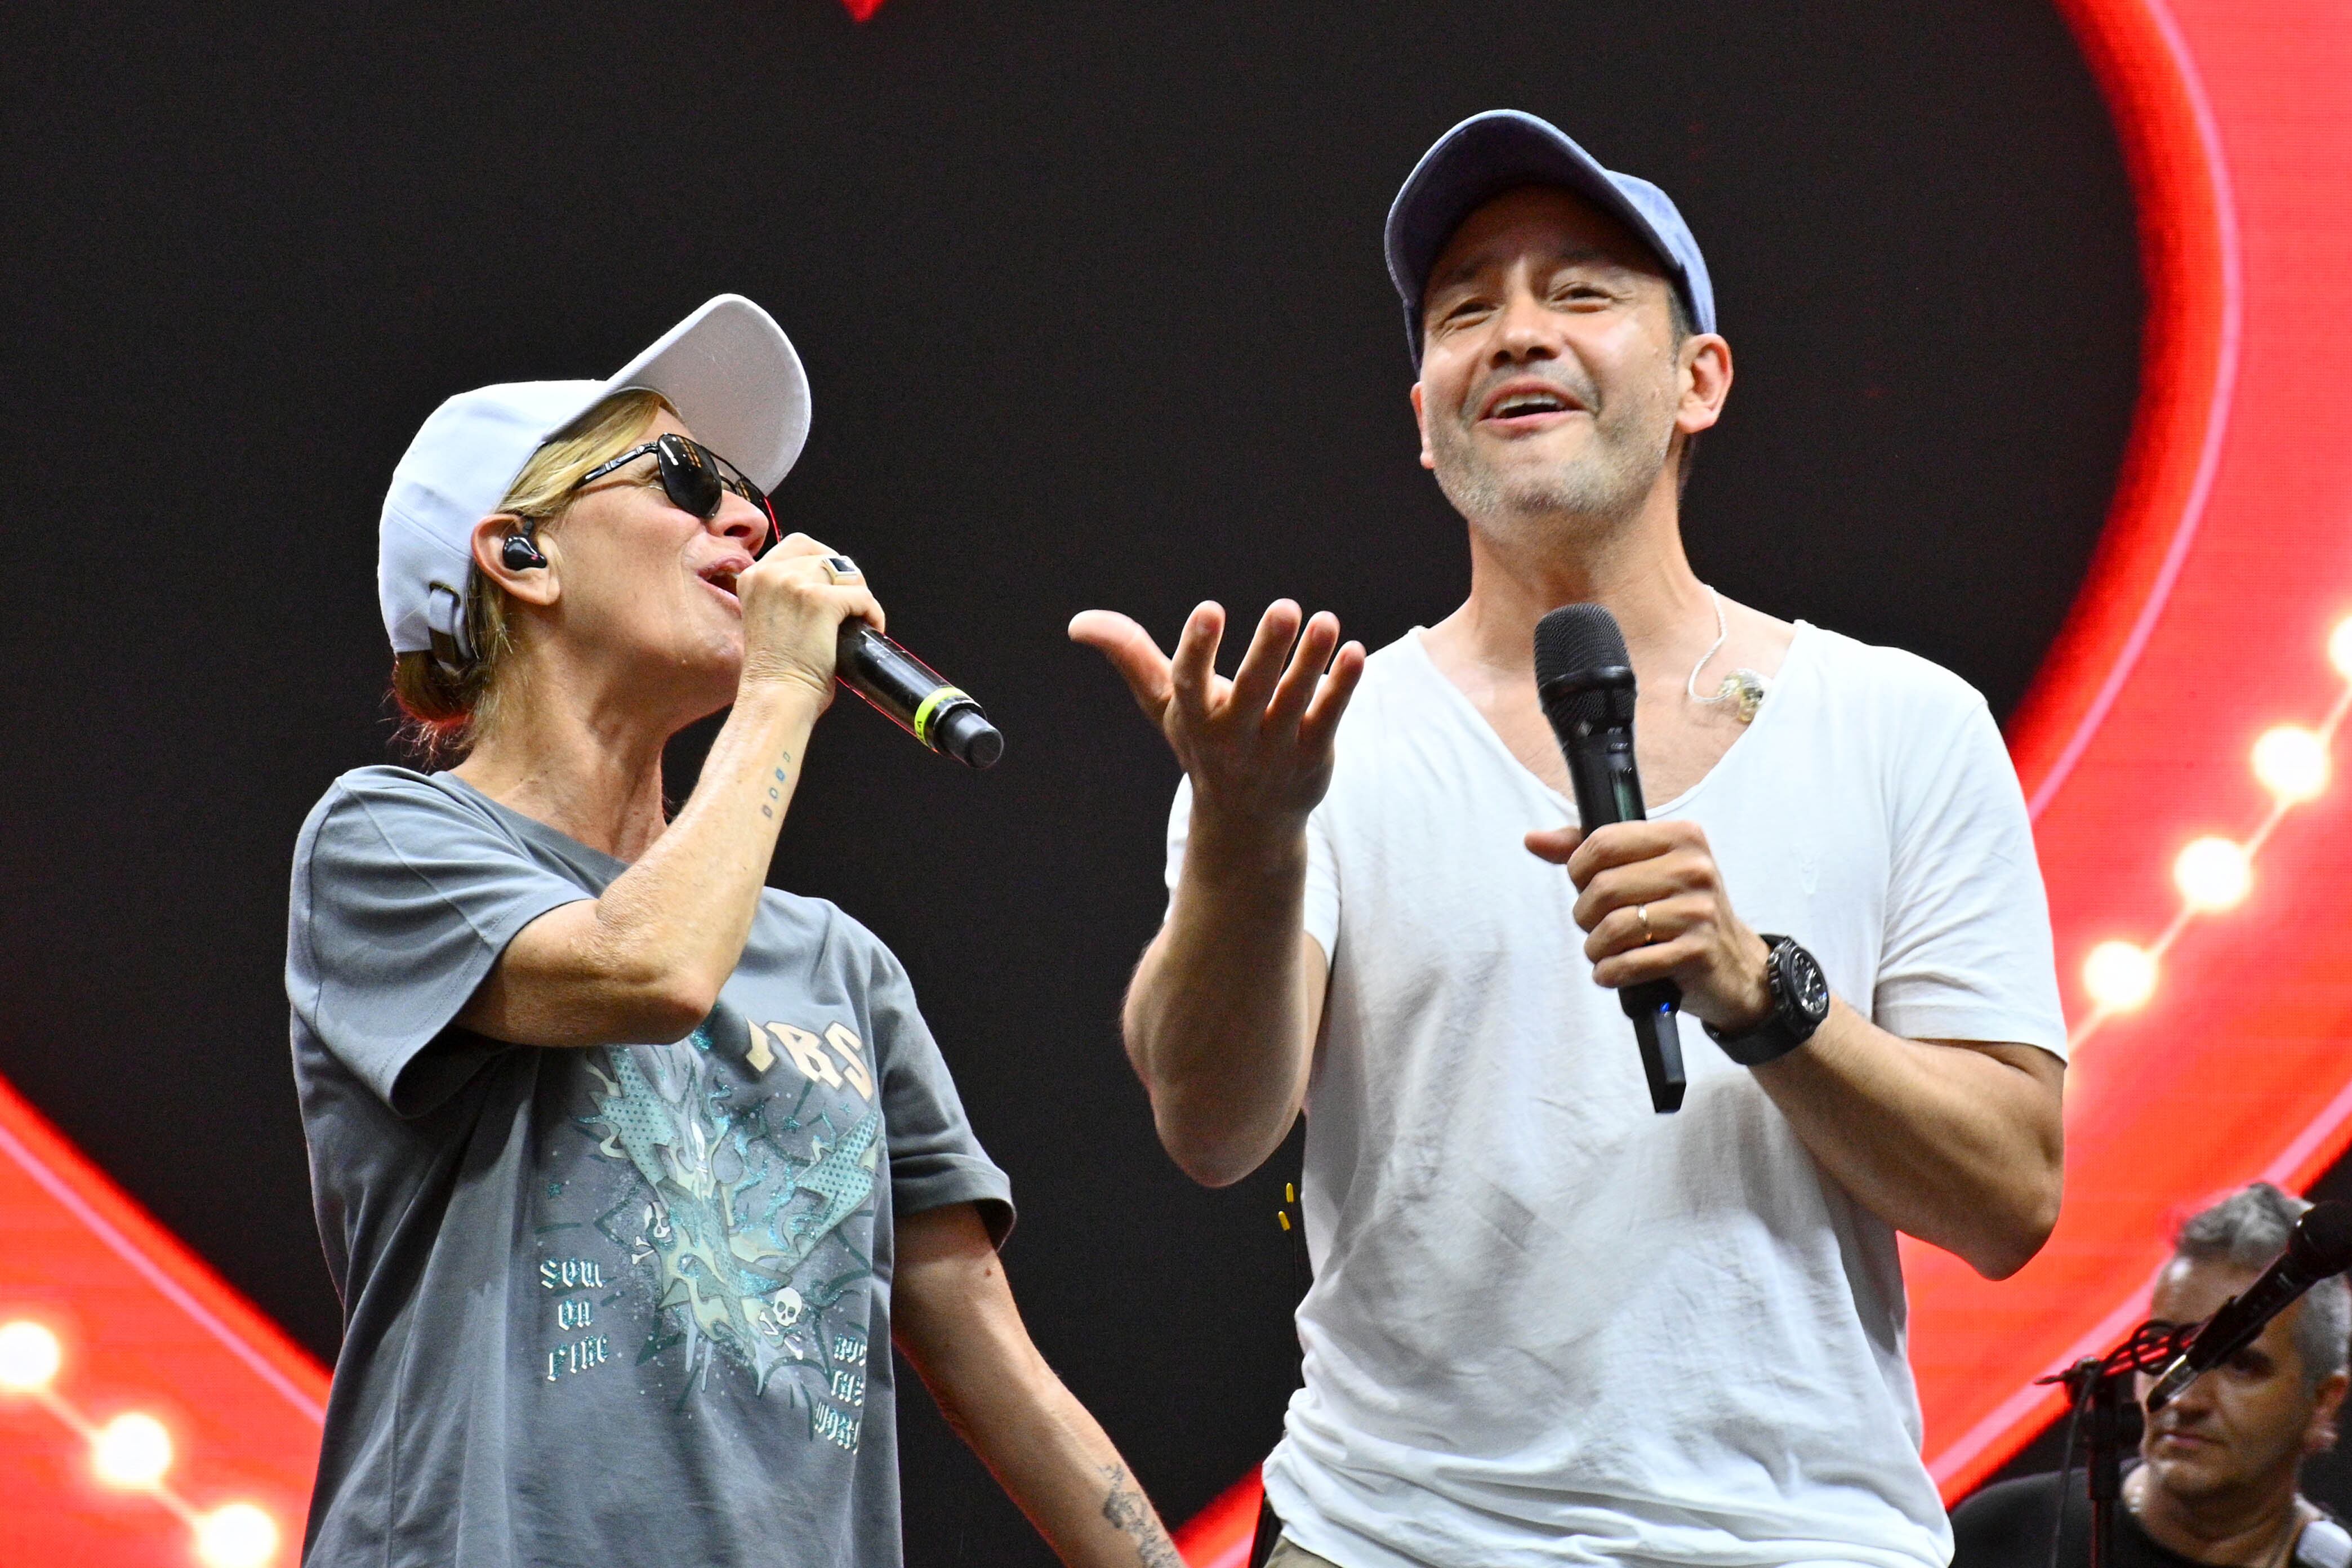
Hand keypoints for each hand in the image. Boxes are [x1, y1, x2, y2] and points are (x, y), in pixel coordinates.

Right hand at [735, 534, 882, 699]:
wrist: (775, 697)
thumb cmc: (775, 672)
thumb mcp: (770, 619)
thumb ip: (787, 597)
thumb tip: (828, 588)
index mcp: (754, 577)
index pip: (798, 544)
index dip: (824, 560)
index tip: (836, 584)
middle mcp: (770, 574)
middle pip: (825, 555)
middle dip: (846, 577)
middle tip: (853, 604)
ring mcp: (794, 584)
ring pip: (846, 573)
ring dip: (860, 594)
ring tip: (862, 618)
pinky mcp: (821, 601)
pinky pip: (862, 596)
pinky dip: (873, 613)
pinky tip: (872, 629)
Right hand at [1070, 601, 1364, 832]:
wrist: (1248, 823)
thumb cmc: (1205, 745)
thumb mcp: (1166, 705)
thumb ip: (1131, 657)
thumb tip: (1078, 623)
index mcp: (1195, 718)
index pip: (1191, 682)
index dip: (1198, 647)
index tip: (1209, 608)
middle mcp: (1234, 736)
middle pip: (1251, 691)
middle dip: (1267, 650)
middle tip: (1285, 606)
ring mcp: (1276, 747)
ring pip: (1294, 701)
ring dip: (1310, 661)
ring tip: (1326, 620)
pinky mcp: (1312, 754)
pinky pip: (1329, 716)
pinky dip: (1342, 686)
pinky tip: (1353, 651)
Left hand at [1527, 818, 1774, 1031]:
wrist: (1735, 965)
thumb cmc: (1679, 912)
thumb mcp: (1644, 871)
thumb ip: (1589, 851)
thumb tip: (1533, 840)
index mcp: (1681, 837)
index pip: (1602, 842)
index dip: (1579, 870)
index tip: (1586, 887)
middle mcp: (1694, 868)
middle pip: (1602, 887)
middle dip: (1586, 915)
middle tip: (1596, 926)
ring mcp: (1699, 910)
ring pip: (1612, 927)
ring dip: (1596, 949)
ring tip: (1606, 952)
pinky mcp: (1697, 951)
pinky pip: (1629, 963)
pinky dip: (1610, 973)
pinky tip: (1615, 973)